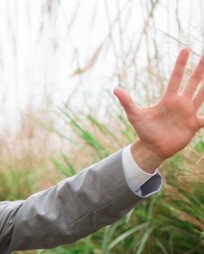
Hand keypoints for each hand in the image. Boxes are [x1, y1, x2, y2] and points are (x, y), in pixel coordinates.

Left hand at [115, 48, 203, 170]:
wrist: (152, 148)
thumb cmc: (144, 131)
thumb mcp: (135, 116)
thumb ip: (127, 102)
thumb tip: (115, 89)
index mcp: (168, 99)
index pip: (176, 78)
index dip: (181, 64)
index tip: (186, 49)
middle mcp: (181, 103)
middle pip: (193, 83)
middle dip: (200, 69)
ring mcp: (188, 113)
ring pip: (202, 96)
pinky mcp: (193, 125)